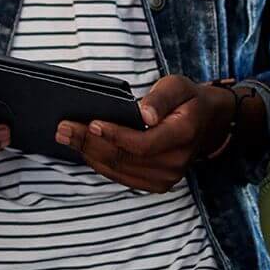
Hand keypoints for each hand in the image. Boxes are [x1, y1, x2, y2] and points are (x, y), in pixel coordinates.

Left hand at [55, 75, 232, 193]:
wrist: (206, 123)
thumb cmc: (187, 100)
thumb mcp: (178, 85)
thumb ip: (161, 98)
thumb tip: (144, 114)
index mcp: (183, 135)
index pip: (143, 144)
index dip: (116, 135)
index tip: (92, 123)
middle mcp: (175, 163)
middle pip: (124, 158)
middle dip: (90, 143)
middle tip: (63, 128)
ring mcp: (166, 178)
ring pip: (118, 170)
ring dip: (88, 154)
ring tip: (65, 136)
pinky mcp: (155, 184)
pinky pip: (121, 176)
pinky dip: (98, 163)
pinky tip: (82, 148)